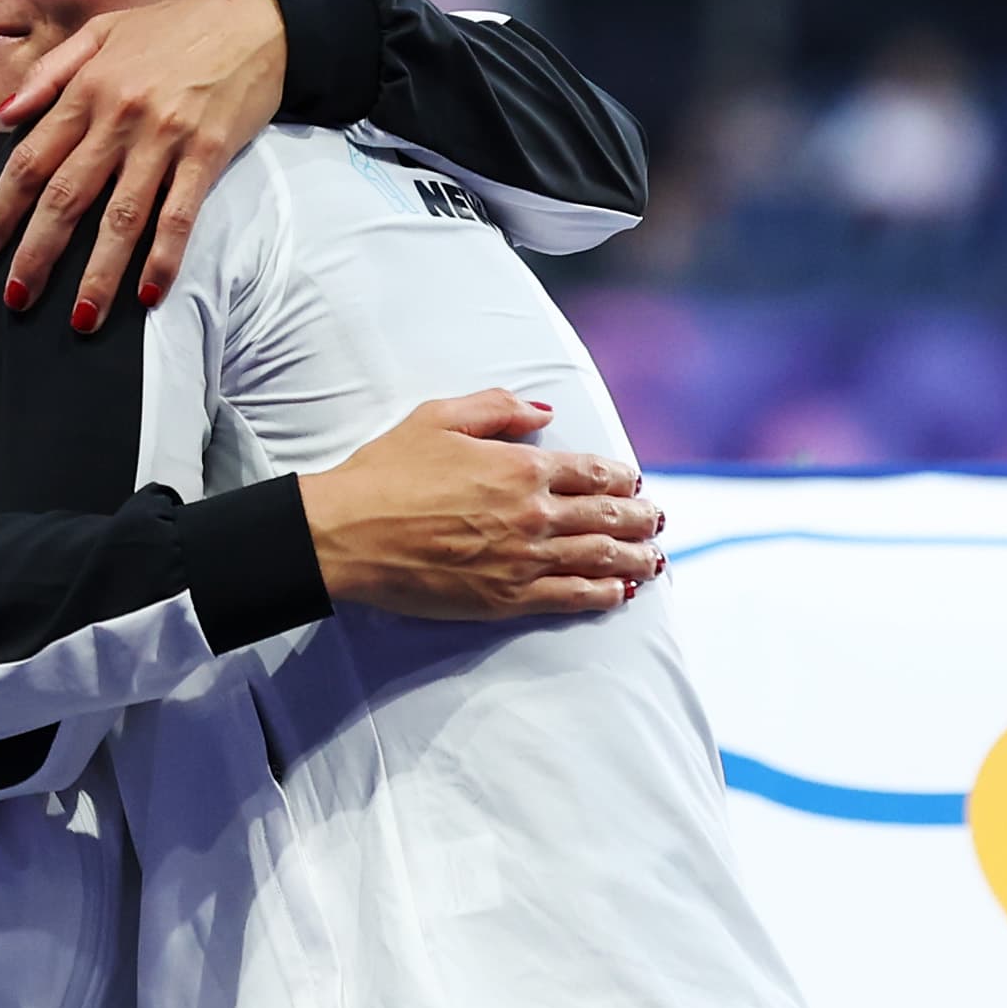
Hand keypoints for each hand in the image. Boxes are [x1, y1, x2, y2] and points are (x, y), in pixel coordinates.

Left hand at [0, 0, 283, 333]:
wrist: (256, 20)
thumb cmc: (175, 27)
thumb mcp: (103, 31)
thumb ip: (51, 73)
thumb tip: (4, 114)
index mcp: (87, 89)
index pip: (30, 158)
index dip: (3, 207)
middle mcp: (119, 118)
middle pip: (66, 196)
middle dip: (37, 253)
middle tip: (18, 298)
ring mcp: (164, 138)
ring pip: (121, 217)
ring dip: (98, 274)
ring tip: (82, 320)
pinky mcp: (208, 153)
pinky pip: (180, 215)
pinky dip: (164, 257)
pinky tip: (149, 295)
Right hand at [299, 391, 661, 619]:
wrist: (348, 533)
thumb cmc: (386, 472)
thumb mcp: (438, 417)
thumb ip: (498, 408)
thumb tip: (544, 411)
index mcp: (521, 467)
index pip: (593, 473)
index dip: (621, 478)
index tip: (634, 482)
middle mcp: (534, 514)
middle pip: (607, 518)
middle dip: (640, 519)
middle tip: (657, 520)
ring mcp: (524, 560)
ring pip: (599, 560)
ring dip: (634, 559)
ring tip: (654, 560)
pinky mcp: (507, 598)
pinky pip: (570, 597)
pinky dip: (602, 595)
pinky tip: (619, 594)